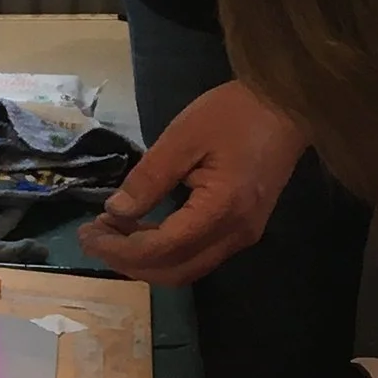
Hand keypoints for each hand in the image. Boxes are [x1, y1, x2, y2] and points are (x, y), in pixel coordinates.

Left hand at [77, 81, 307, 286]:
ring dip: (145, 259)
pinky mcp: (243, 229)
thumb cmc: (236, 113)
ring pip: (186, 269)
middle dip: (127, 262)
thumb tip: (116, 211)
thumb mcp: (184, 136)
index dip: (120, 248)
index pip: (162, 249)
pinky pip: (198, 255)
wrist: (289, 106)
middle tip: (94, 237)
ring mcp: (244, 236)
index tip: (88, 232)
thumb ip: (149, 178)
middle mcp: (236, 234)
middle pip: (174, 272)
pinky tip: (141, 228)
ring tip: (112, 232)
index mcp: (222, 209)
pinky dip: (165, 251)